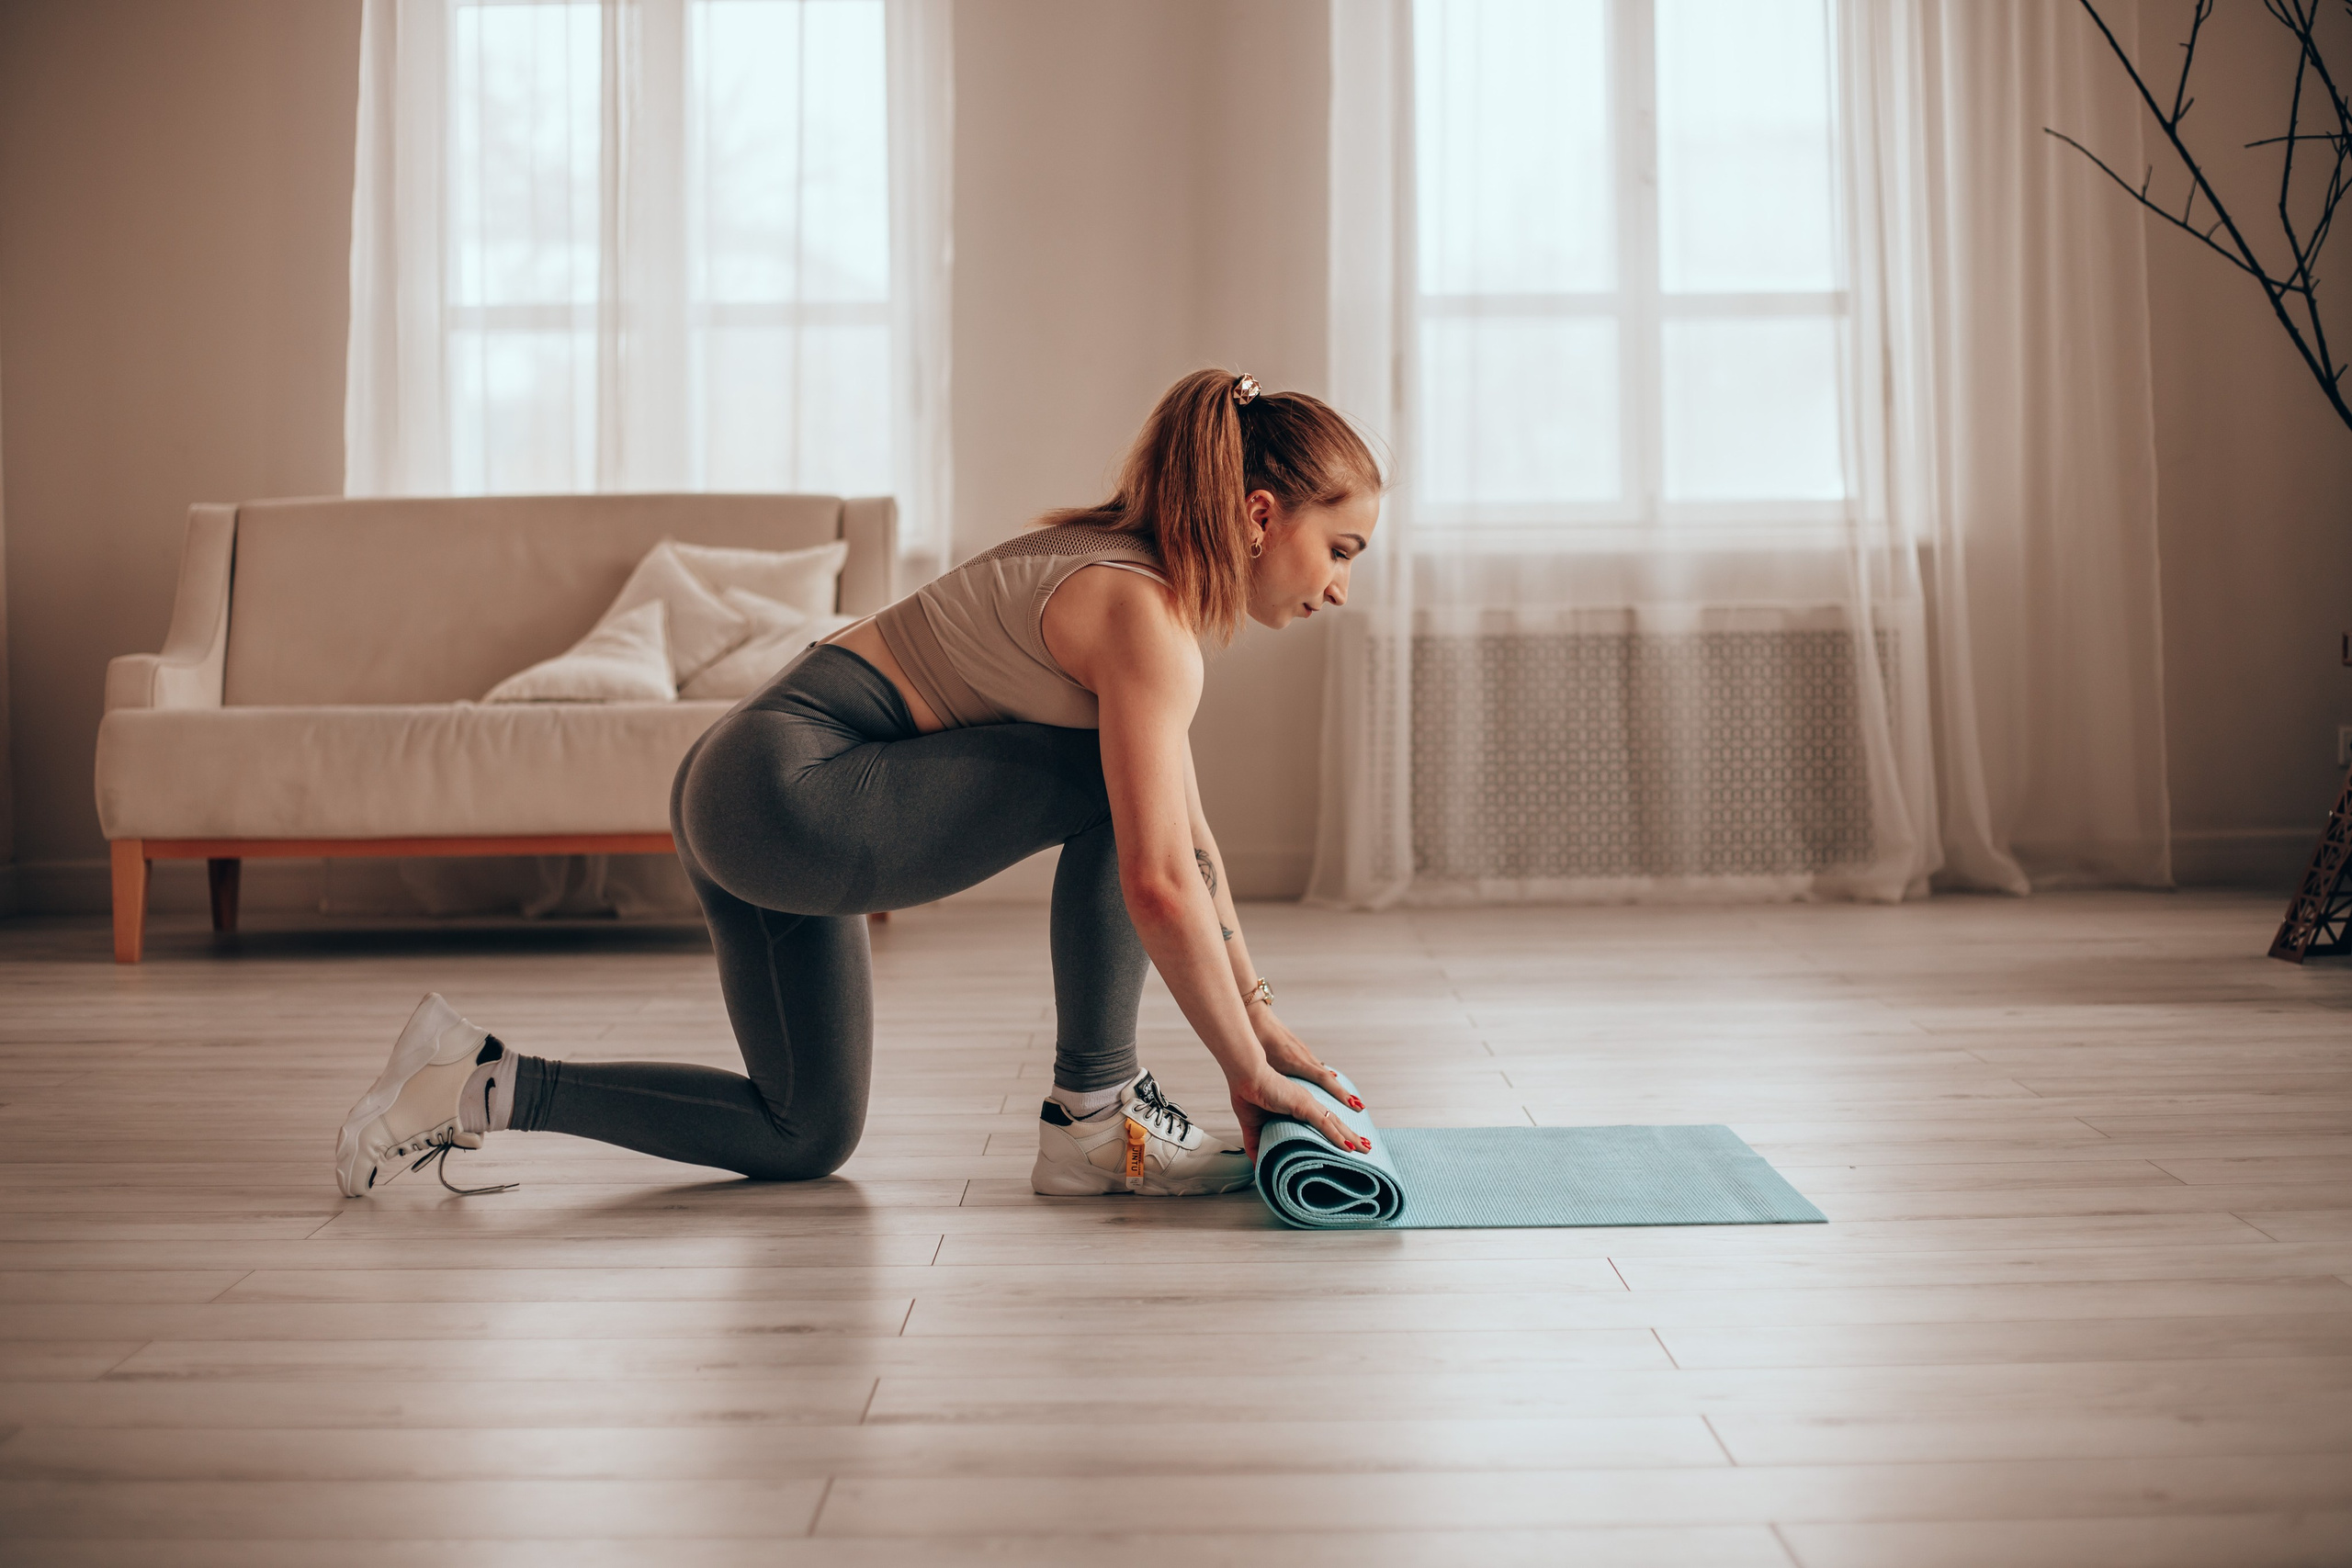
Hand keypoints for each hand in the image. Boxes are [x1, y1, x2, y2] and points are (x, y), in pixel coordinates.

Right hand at [1229, 1068, 1370, 1164]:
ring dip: (1352, 1138)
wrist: (1244, 1076)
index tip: (1346, 1142)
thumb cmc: (1247, 1093)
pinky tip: (1348, 1147)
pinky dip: (1337, 1136)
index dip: (1335, 1131)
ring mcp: (1307, 1103)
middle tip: (1366, 1147)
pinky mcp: (1304, 1104)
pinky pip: (1325, 1124)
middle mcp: (1308, 1103)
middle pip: (1336, 1122)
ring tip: (1365, 1149)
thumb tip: (1257, 1163)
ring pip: (1336, 1124)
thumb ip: (1256, 1144)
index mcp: (1298, 1105)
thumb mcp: (1253, 1125)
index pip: (1322, 1120)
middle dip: (1352, 1136)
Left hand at [1249, 1007, 1365, 1114]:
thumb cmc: (1258, 1041)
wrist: (1257, 1018)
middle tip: (1360, 1107)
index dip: (1339, 1093)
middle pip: (1330, 1078)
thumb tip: (1278, 1093)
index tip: (1353, 1104)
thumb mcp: (1265, 1062)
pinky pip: (1317, 1065)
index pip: (1324, 1079)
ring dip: (1337, 1087)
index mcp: (1297, 1061)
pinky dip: (1326, 1077)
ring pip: (1325, 1072)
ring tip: (1349, 1101)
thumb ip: (1274, 1076)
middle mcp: (1305, 1056)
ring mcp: (1304, 1052)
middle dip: (1344, 1094)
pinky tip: (1329, 1083)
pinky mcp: (1300, 1049)